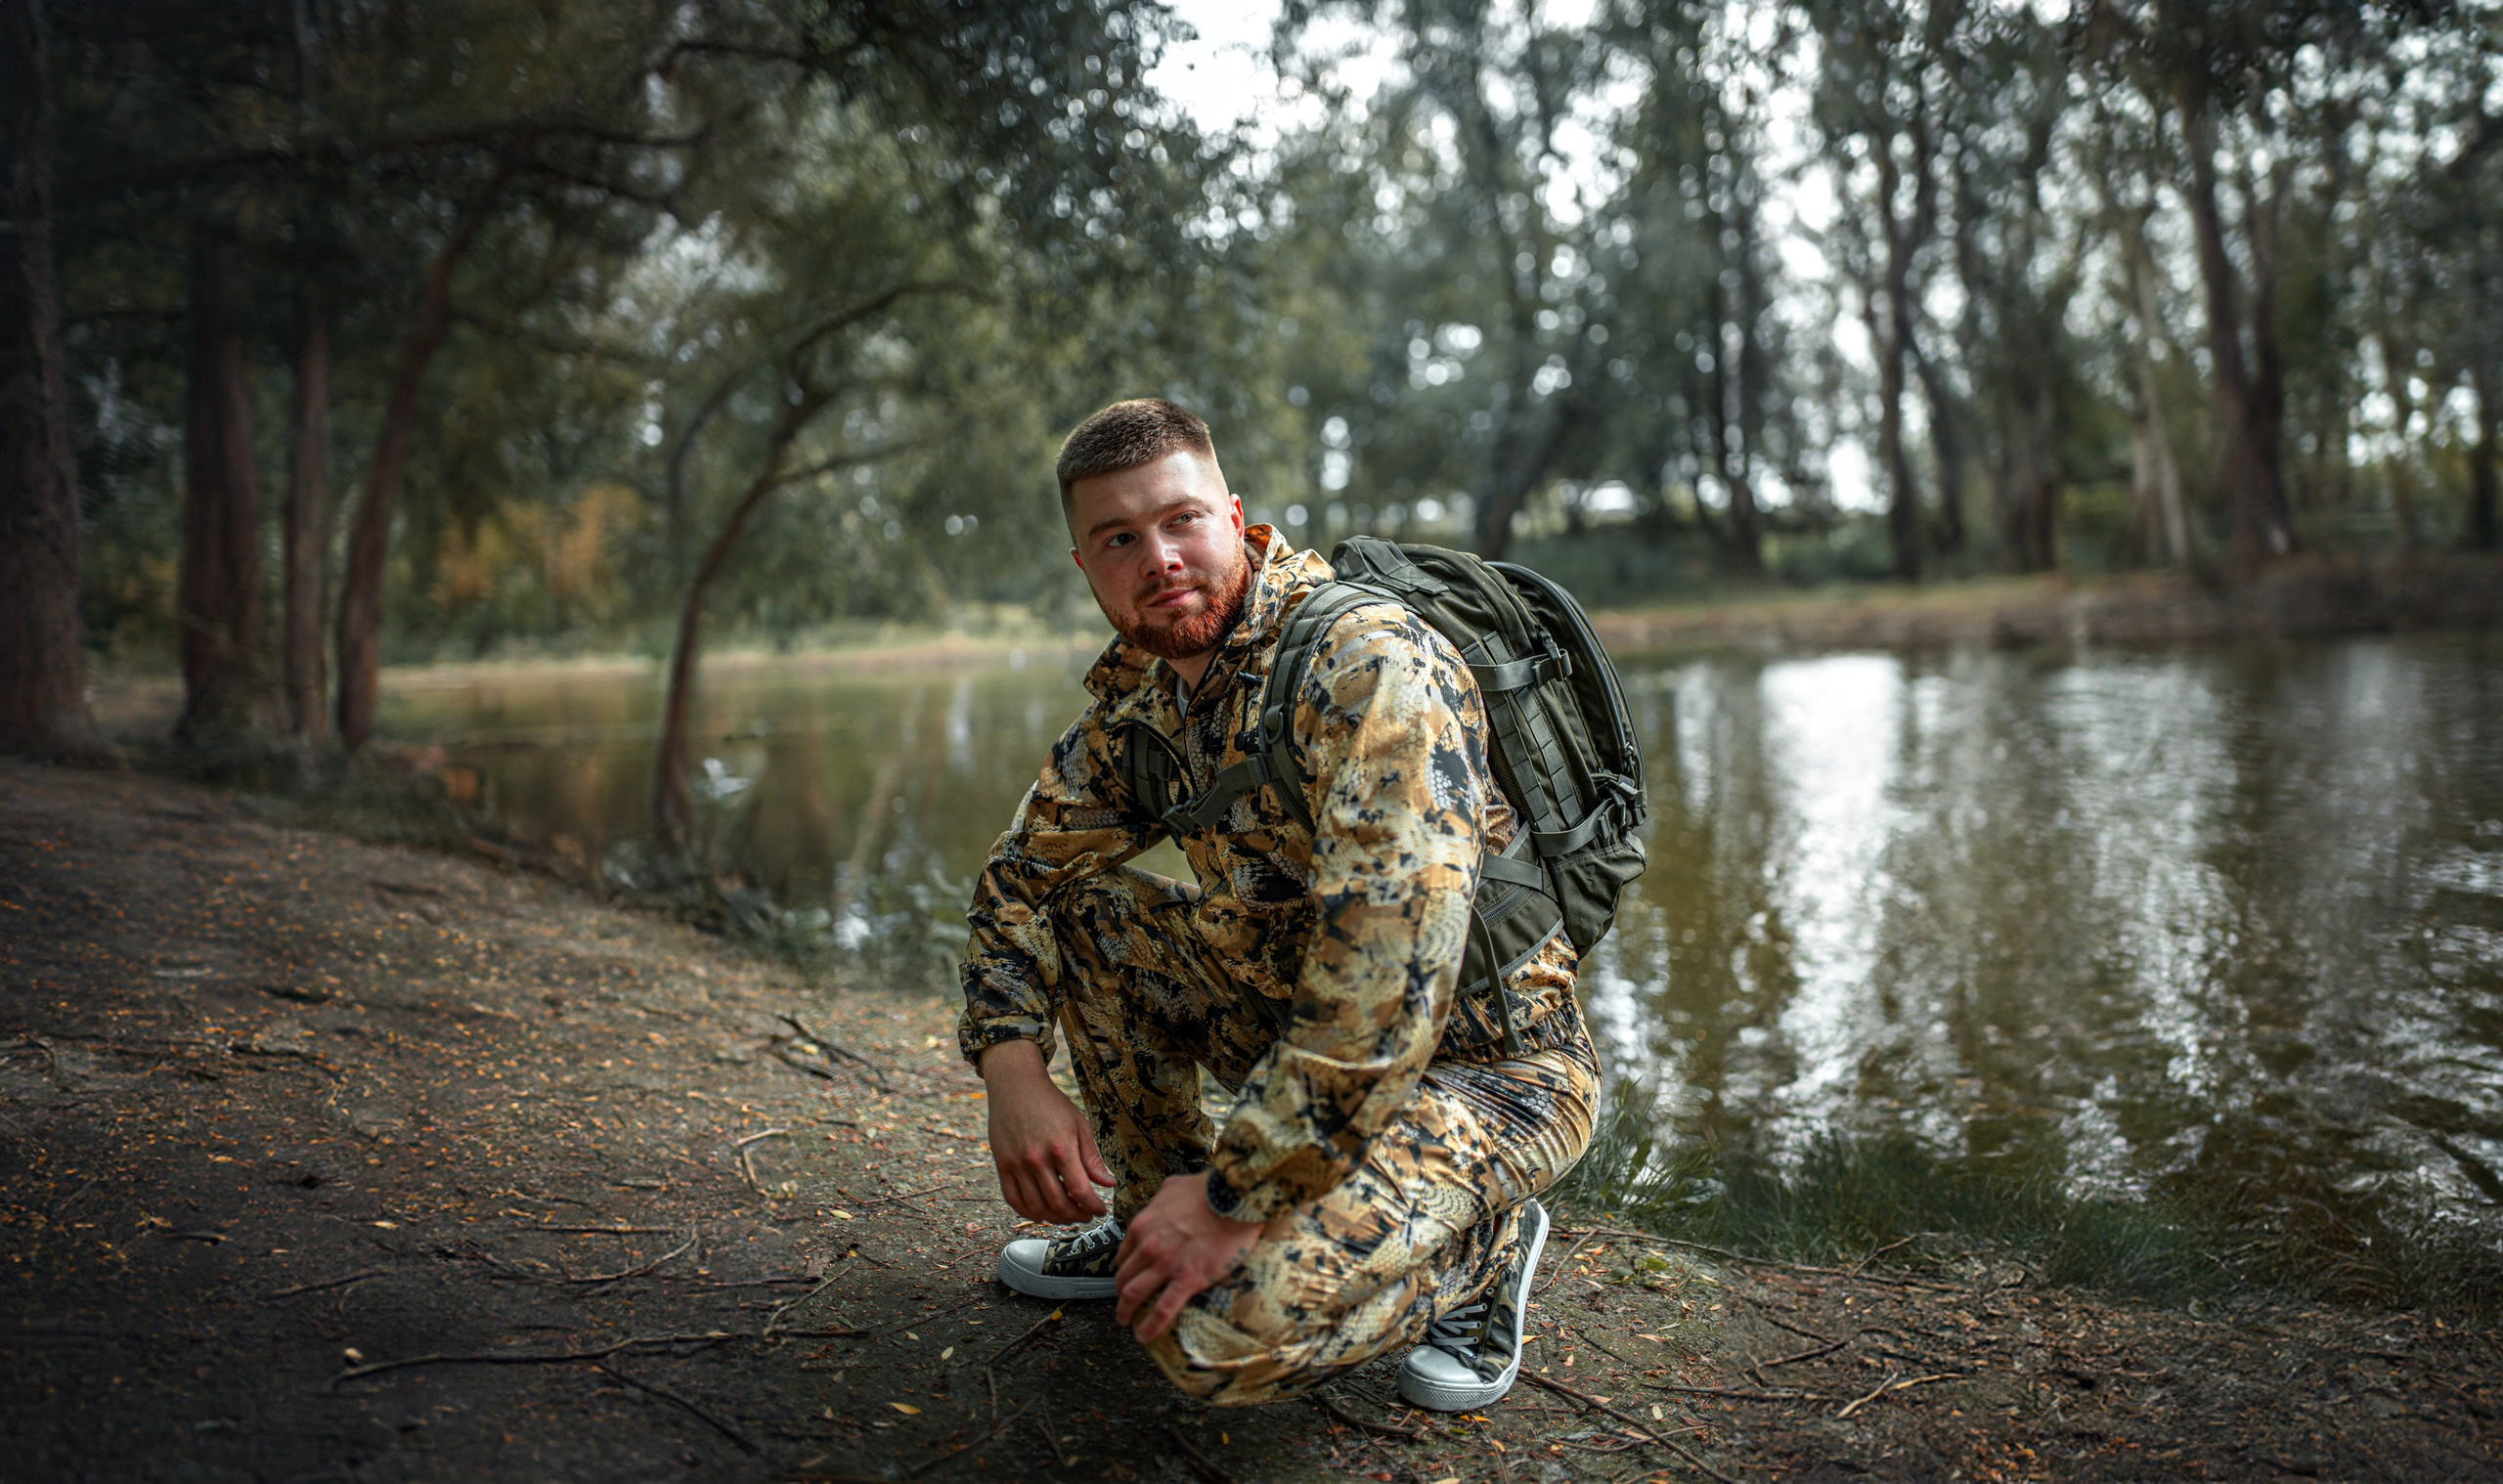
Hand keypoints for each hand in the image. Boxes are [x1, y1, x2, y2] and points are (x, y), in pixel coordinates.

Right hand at [979, 1040, 1112, 1223]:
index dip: (1093, 1206)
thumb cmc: (1051, 1103)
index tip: (1101, 1210)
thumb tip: (1109, 1184)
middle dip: (1077, 1215)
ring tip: (1068, 1215)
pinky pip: (1013, 1199)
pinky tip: (1042, 1213)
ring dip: (1055, 1219)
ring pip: (1036, 1207)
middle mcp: (1037, 1159)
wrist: (1016, 1085)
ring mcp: (1017, 1164)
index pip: (1080, 1191)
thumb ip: (1093, 1158)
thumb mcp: (1079, 1125)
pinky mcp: (1002, 1165)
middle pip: (1059, 1204)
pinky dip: (1028, 1212)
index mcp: (1061, 1148)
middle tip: (1086, 1215)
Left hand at [1113, 1171, 1262, 1343]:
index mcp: (1143, 1225)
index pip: (1124, 1255)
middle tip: (1125, 1304)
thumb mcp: (1173, 1187)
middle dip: (1121, 1294)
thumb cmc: (1206, 1189)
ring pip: (1135, 1296)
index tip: (1127, 1278)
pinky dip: (1150, 1327)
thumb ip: (1161, 1198)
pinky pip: (1163, 1310)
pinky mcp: (1187, 1280)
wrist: (1231, 1197)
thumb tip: (1162, 1200)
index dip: (1123, 1270)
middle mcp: (1148, 1247)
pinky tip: (1144, 1336)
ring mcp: (1165, 1265)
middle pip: (1124, 1278)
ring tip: (1127, 1322)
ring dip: (1126, 1312)